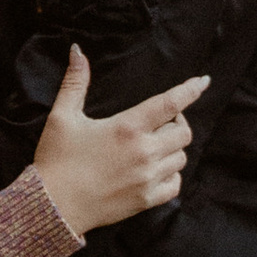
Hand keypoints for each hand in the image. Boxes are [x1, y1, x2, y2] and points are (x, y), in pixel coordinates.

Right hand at [32, 47, 208, 236]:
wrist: (52, 206)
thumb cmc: (56, 159)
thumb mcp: (62, 116)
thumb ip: (75, 82)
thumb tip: (77, 50)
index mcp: (127, 127)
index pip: (170, 103)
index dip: (190, 90)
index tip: (203, 82)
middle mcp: (144, 152)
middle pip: (183, 133)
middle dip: (177, 123)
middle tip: (160, 122)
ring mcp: (147, 178)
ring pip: (181, 158)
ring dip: (172, 148)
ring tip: (153, 145)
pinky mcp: (146, 200)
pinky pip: (175, 184)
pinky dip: (171, 175)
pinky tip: (155, 170)